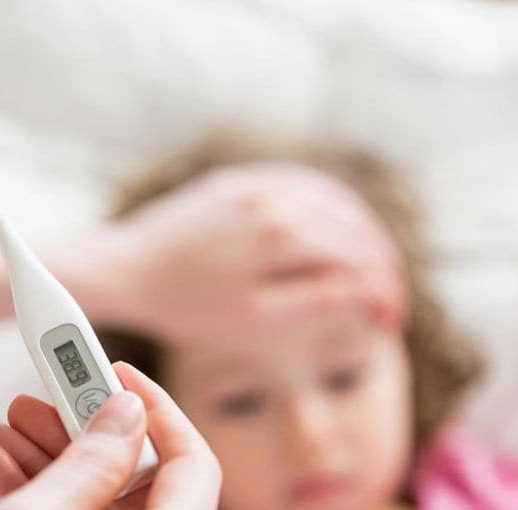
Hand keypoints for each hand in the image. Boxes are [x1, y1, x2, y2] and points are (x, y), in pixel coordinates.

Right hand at [0, 363, 221, 509]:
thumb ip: (90, 462)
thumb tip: (129, 414)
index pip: (192, 465)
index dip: (156, 409)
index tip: (113, 371)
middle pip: (144, 487)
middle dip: (88, 435)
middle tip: (39, 394)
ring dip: (56, 466)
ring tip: (2, 427)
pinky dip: (46, 509)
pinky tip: (2, 471)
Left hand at [45, 162, 403, 343]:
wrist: (126, 270)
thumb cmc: (186, 306)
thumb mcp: (254, 319)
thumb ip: (316, 300)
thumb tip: (368, 292)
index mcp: (283, 235)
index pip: (359, 258)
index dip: (384, 291)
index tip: (391, 321)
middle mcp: (276, 198)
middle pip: (355, 226)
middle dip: (382, 265)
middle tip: (389, 300)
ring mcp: (257, 183)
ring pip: (334, 199)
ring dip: (363, 234)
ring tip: (373, 269)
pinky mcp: (239, 180)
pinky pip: (302, 182)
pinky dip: (331, 206)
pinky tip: (338, 230)